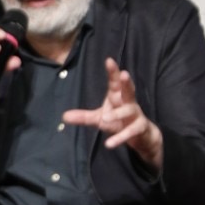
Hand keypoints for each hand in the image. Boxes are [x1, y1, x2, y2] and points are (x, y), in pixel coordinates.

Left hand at [62, 57, 163, 171]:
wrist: (141, 137)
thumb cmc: (118, 121)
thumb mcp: (99, 118)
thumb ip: (83, 116)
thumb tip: (64, 116)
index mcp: (118, 97)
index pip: (115, 82)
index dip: (113, 72)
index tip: (109, 60)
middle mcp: (128, 103)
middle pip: (129, 90)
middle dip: (126, 82)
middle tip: (124, 74)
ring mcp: (135, 115)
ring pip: (129, 111)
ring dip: (118, 114)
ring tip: (105, 118)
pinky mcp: (139, 128)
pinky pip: (130, 132)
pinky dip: (120, 138)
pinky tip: (109, 144)